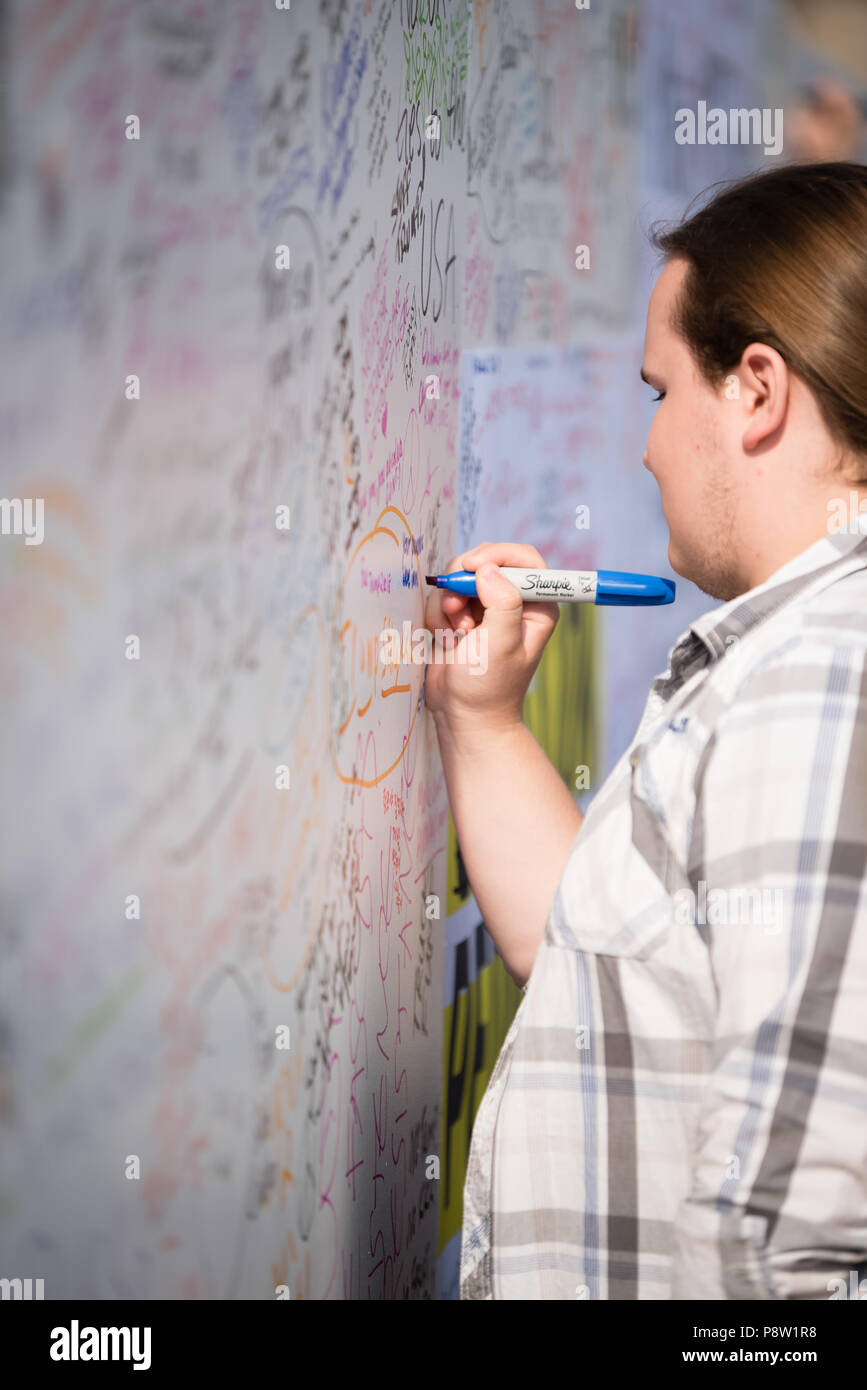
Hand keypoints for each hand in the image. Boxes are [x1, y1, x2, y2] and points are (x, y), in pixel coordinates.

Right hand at [422, 541, 559, 732]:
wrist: (463, 715)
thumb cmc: (489, 687)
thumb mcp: (501, 643)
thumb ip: (502, 601)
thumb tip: (487, 569)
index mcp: (537, 605)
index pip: (523, 559)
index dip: (496, 555)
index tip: (472, 567)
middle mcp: (513, 602)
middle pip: (486, 562)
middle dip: (464, 582)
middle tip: (456, 608)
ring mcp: (486, 608)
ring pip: (460, 578)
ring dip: (449, 603)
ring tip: (456, 633)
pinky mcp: (462, 616)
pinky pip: (444, 597)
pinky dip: (439, 616)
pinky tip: (448, 640)